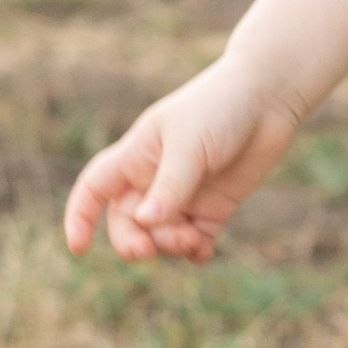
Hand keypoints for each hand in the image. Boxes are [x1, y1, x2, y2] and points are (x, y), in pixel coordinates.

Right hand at [63, 61, 300, 262]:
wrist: (269, 96)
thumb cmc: (221, 108)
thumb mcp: (190, 145)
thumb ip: (169, 186)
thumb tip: (145, 223)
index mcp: (137, 155)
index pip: (95, 188)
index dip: (80, 217)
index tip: (79, 248)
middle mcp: (155, 178)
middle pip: (126, 223)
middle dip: (132, 242)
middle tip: (148, 249)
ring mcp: (185, 195)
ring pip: (161, 235)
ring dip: (169, 245)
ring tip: (192, 238)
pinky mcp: (215, 206)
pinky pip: (195, 240)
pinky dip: (195, 251)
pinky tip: (203, 250)